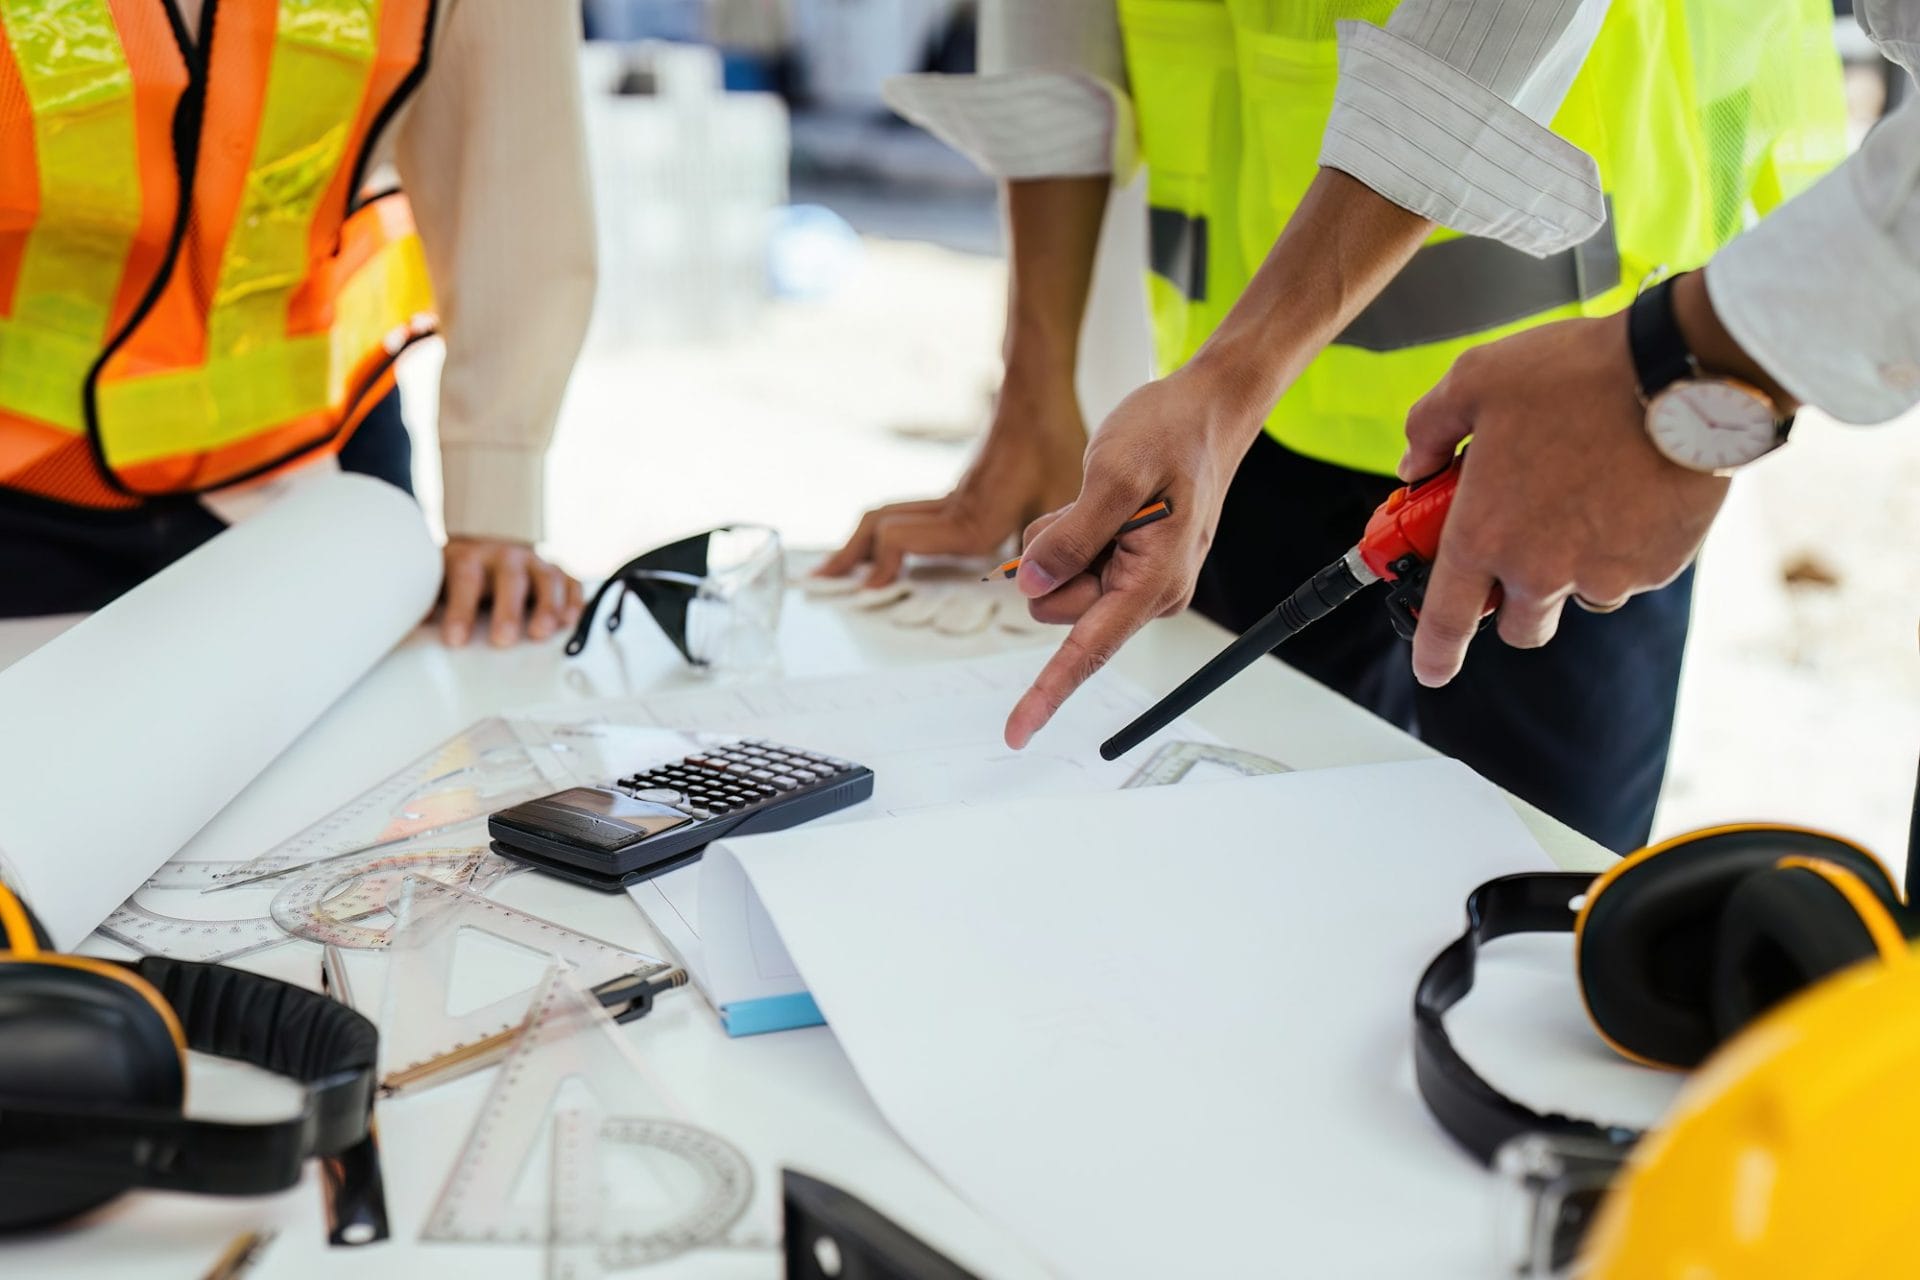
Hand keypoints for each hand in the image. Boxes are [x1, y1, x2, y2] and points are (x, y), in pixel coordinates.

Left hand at [439, 537, 583, 646]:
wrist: (490, 542)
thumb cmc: (463, 572)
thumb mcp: (439, 580)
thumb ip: (427, 601)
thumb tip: (408, 626)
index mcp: (470, 558)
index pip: (465, 580)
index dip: (461, 610)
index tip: (455, 640)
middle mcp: (505, 556)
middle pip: (509, 578)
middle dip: (507, 610)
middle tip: (502, 639)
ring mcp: (535, 562)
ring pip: (546, 579)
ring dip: (546, 606)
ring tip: (541, 633)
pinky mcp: (558, 571)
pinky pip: (571, 583)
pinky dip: (574, 601)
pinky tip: (570, 621)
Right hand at [817, 376, 1086, 585]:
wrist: (1038, 391)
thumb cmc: (1054, 443)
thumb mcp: (1062, 500)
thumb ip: (1051, 548)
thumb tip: (1043, 588)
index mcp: (971, 519)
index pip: (898, 539)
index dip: (879, 566)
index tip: (869, 592)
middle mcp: (951, 509)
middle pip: (876, 526)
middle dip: (847, 557)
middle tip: (820, 583)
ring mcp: (949, 498)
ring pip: (885, 518)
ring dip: (857, 544)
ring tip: (838, 570)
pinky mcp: (957, 491)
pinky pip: (905, 514)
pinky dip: (881, 534)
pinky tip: (883, 550)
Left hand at [1003, 365, 1256, 748]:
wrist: (1208, 411)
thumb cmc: (1171, 433)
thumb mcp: (1114, 471)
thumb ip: (1073, 533)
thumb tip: (1033, 583)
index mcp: (1154, 582)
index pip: (1089, 650)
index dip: (1048, 693)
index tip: (1017, 734)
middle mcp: (1151, 595)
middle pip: (1057, 610)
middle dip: (1053, 562)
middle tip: (1085, 506)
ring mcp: (1140, 583)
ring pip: (1060, 587)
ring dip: (1062, 544)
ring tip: (1100, 500)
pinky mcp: (1128, 567)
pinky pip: (1072, 567)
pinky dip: (1071, 536)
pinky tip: (1103, 505)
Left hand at [1397, 311, 1729, 686]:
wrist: (1682, 373)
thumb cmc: (1576, 373)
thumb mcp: (1475, 379)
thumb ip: (1430, 429)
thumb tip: (1414, 464)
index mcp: (1484, 535)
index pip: (1447, 621)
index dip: (1434, 653)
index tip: (1432, 668)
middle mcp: (1540, 569)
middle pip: (1518, 626)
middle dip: (1510, 600)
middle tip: (1517, 549)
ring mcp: (1603, 574)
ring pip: (1577, 597)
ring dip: (1570, 569)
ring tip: (1582, 499)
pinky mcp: (1658, 566)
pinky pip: (1628, 573)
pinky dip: (1620, 547)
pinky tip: (1627, 492)